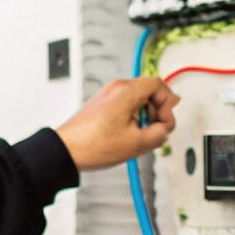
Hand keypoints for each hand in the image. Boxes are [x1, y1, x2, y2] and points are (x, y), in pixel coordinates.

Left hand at [54, 77, 178, 170]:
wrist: (66, 150)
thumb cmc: (94, 145)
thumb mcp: (137, 143)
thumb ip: (161, 132)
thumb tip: (166, 127)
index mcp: (127, 91)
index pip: (159, 84)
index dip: (167, 103)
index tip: (164, 122)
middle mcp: (117, 88)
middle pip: (150, 91)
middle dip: (157, 111)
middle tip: (155, 130)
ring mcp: (108, 94)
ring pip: (139, 98)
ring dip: (146, 116)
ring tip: (140, 135)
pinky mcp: (103, 103)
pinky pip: (126, 104)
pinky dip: (133, 117)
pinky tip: (129, 135)